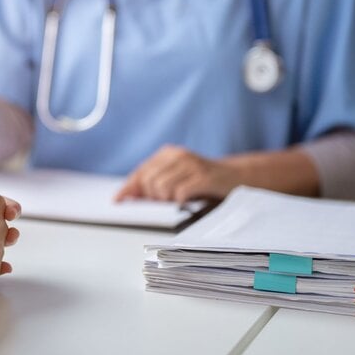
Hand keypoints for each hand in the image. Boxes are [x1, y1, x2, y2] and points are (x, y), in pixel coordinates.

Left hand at [114, 145, 241, 203]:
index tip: (118, 200)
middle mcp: (178, 155)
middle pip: (148, 181)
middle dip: (152, 196)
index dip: (129, 187)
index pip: (141, 171)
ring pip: (161, 187)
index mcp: (168, 154)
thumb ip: (155, 184)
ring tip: (178, 199)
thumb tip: (130, 195)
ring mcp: (191, 164)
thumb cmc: (203, 181)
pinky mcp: (203, 176)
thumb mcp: (177, 178)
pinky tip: (187, 200)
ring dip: (167, 199)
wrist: (237, 176)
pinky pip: (180, 192)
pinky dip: (180, 200)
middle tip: (166, 201)